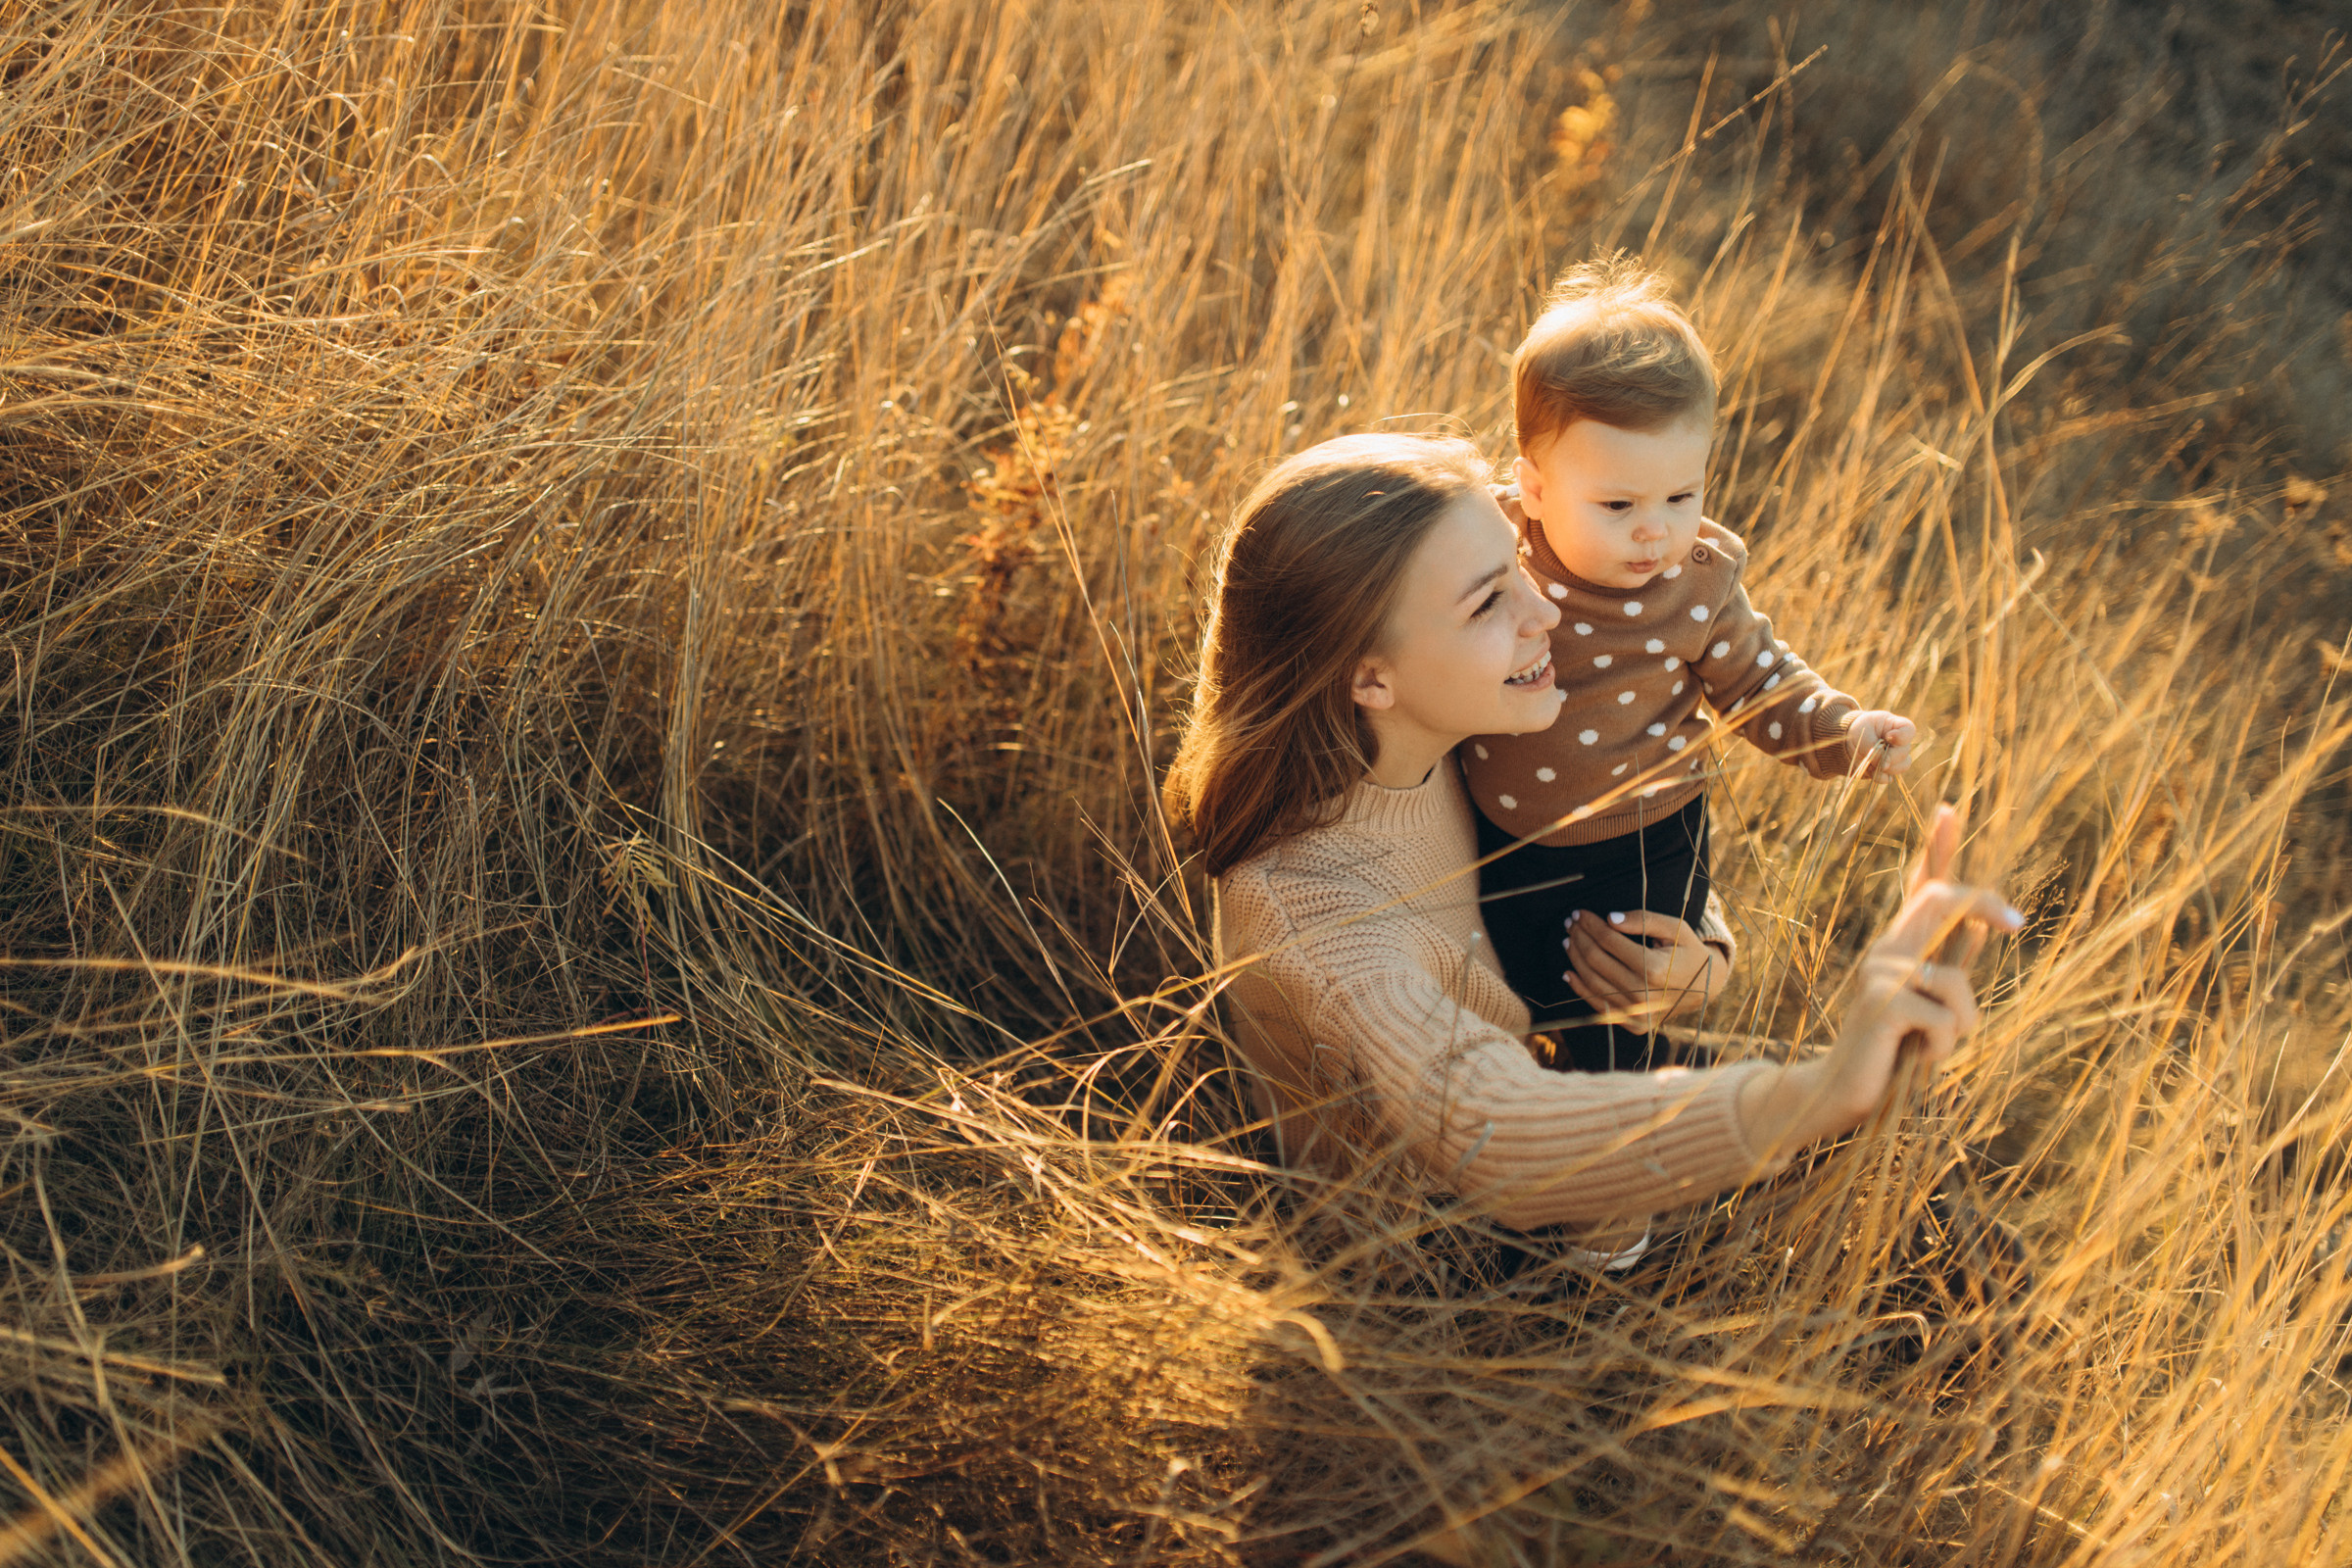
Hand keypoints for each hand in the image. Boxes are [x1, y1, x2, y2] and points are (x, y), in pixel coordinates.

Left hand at [1563, 909, 1727, 1032]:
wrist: (1706, 988)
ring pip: (1592, 982)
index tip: (1580, 913)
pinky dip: (1580, 988)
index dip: (1590, 924)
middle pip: (1596, 960)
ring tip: (1568, 941)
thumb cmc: (1688, 951)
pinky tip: (1569, 972)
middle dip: (1579, 937)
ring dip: (1575, 959)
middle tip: (1570, 923)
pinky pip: (1599, 1005)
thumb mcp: (1674, 928)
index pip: (1608, 940)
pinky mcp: (1634, 1025)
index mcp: (1654, 968)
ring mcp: (1637, 1013)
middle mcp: (1643, 994)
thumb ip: (1643, 920)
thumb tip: (1609, 918)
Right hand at [1740, 804, 2022, 1157]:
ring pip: (1957, 983)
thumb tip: (1978, 926)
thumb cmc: (1891, 1054)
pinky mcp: (1882, 1004)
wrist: (1838, 1093)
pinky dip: (1943, 1050)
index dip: (1937, 849)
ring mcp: (1880, 974)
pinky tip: (1913, 1059)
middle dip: (1985, 904)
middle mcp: (1886, 951)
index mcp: (1900, 950)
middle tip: (2016, 922)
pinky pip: (1947, 1021)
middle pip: (1942, 899)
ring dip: (1962, 1027)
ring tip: (1930, 1048)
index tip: (1949, 809)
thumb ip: (1947, 968)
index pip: (1921, 890)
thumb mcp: (1926, 1008)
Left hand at [1845, 710, 1916, 775]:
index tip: (1888, 736)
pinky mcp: (1888, 771)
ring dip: (1885, 767)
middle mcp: (1901, 743)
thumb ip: (1875, 747)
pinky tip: (1870, 770)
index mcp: (1897, 726)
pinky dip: (1878, 776)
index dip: (1902, 736)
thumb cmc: (1859, 730)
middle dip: (1889, 755)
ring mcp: (1897, 758)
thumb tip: (1885, 765)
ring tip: (1870, 762)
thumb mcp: (1864, 733)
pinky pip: (1889, 778)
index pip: (1909, 730)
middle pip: (1905, 752)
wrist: (1848, 742)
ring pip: (1902, 767)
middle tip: (1874, 753)